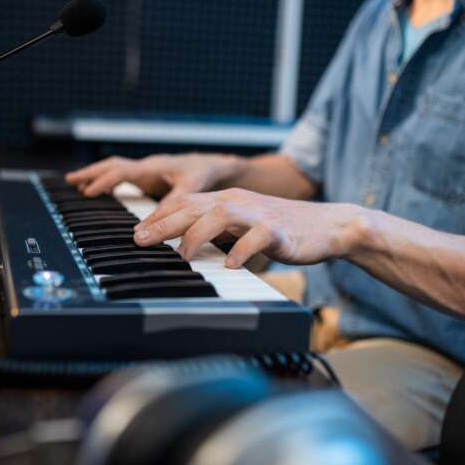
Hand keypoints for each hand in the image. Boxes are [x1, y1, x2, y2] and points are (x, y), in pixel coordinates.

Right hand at [65, 153, 243, 200]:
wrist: (217, 164)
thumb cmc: (205, 173)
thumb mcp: (191, 189)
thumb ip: (172, 204)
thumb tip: (150, 223)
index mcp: (152, 166)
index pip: (121, 170)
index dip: (104, 181)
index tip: (88, 192)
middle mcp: (146, 166)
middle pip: (112, 165)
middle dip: (91, 173)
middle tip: (70, 181)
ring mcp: (146, 172)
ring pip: (115, 169)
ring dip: (96, 175)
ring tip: (77, 184)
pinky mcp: (150, 179)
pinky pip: (122, 177)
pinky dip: (108, 182)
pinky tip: (101, 191)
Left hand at [133, 188, 369, 267]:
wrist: (328, 225)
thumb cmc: (281, 229)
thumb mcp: (242, 225)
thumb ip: (215, 231)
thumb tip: (183, 244)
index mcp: (227, 200)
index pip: (185, 202)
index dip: (158, 216)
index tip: (136, 232)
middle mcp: (238, 203)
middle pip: (194, 207)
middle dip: (163, 223)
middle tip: (139, 239)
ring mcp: (258, 215)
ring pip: (220, 216)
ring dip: (196, 235)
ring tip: (182, 255)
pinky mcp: (278, 231)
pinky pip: (256, 239)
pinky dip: (241, 251)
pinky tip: (229, 265)